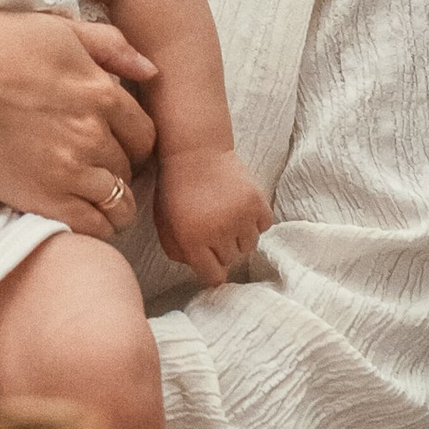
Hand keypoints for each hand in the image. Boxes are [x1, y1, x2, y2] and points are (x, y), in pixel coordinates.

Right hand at [0, 10, 154, 240]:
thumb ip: (110, 46)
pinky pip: (91, 226)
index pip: (144, 132)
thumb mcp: (57, 30)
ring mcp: (69, 169)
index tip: (123, 147)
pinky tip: (86, 218)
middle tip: (106, 171)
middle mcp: (92, 133)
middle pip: (131, 168)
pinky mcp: (41, 198)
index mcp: (100, 91)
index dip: (136, 142)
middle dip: (123, 170)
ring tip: (99, 200)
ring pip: (118, 202)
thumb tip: (151, 69)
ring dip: (115, 203)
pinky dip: (98, 227)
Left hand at [151, 151, 269, 292]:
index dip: (211, 270)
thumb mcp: (165, 223)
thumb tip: (198, 269)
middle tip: (214, 231)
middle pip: (232, 261)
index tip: (210, 262)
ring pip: (250, 246)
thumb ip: (178, 251)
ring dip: (240, 237)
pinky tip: (241, 209)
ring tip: (227, 218)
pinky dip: (256, 221)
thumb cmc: (176, 188)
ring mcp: (241, 217)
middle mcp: (219, 232)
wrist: (195, 151)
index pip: (214, 277)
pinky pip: (264, 226)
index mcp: (193, 239)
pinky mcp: (258, 201)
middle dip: (222, 250)